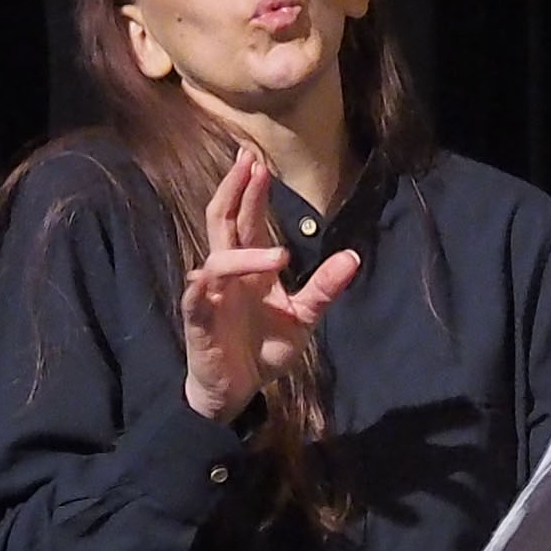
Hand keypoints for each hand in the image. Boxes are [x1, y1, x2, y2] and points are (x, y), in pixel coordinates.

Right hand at [181, 148, 360, 422]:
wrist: (239, 389)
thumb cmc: (265, 348)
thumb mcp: (304, 317)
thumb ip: (325, 288)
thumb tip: (353, 257)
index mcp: (252, 268)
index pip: (247, 220)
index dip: (251, 191)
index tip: (259, 161)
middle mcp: (229, 274)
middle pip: (223, 222)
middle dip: (234, 192)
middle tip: (247, 161)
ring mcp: (211, 295)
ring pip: (218, 261)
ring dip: (244, 254)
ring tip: (280, 255)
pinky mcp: (199, 321)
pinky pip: (197, 299)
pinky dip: (204, 287)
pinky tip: (207, 276)